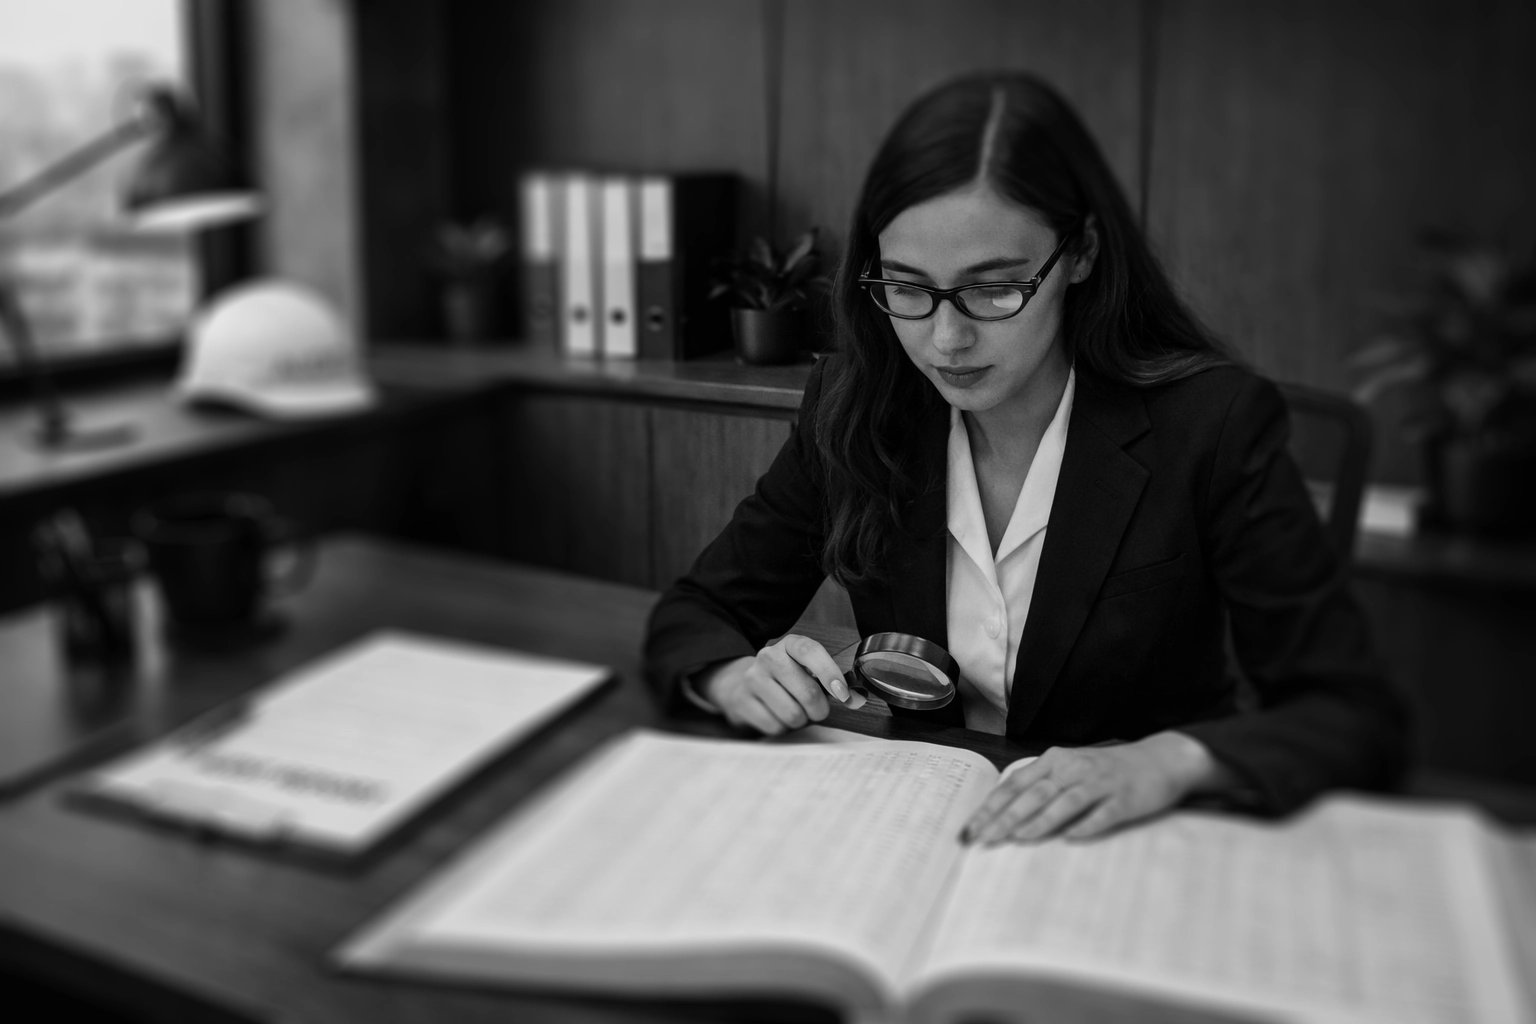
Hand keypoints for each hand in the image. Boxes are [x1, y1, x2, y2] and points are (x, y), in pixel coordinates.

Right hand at [698, 634, 853, 735]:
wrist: (741, 686)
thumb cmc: (786, 681)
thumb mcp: (807, 671)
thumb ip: (833, 682)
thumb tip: (857, 699)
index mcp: (789, 645)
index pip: (810, 652)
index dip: (829, 673)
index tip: (843, 694)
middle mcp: (768, 657)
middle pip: (807, 692)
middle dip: (818, 709)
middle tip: (816, 710)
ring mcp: (752, 679)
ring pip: (792, 714)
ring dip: (799, 721)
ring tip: (793, 712)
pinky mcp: (741, 701)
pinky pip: (774, 727)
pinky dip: (781, 728)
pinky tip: (776, 717)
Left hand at [960, 732, 1225, 843]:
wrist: (1160, 760)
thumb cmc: (1107, 770)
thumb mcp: (1070, 769)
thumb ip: (1041, 786)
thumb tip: (1003, 813)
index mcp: (1055, 761)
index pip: (1015, 785)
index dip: (991, 807)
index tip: (969, 829)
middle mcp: (1073, 769)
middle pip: (1033, 794)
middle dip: (1005, 818)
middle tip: (984, 840)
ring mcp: (1100, 783)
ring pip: (1064, 802)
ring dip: (1039, 821)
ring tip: (1017, 838)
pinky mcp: (1124, 799)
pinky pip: (1102, 814)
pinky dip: (1085, 825)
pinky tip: (1070, 838)